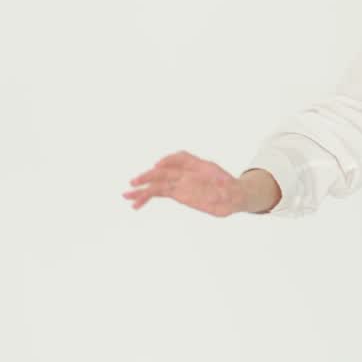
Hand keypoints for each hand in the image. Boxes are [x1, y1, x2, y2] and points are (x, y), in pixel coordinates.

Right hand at [123, 150, 247, 216]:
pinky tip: (136, 204)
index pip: (181, 158)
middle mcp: (187, 173)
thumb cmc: (232, 189)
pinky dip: (147, 198)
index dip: (170, 160)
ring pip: (158, 184)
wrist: (232, 197)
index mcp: (199, 166)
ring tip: (127, 195)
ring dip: (143, 189)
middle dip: (150, 176)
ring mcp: (181, 183)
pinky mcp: (177, 193)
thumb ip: (227, 190)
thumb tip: (223, 192)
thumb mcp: (233, 189)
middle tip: (135, 182)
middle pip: (165, 172)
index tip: (159, 166)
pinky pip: (159, 193)